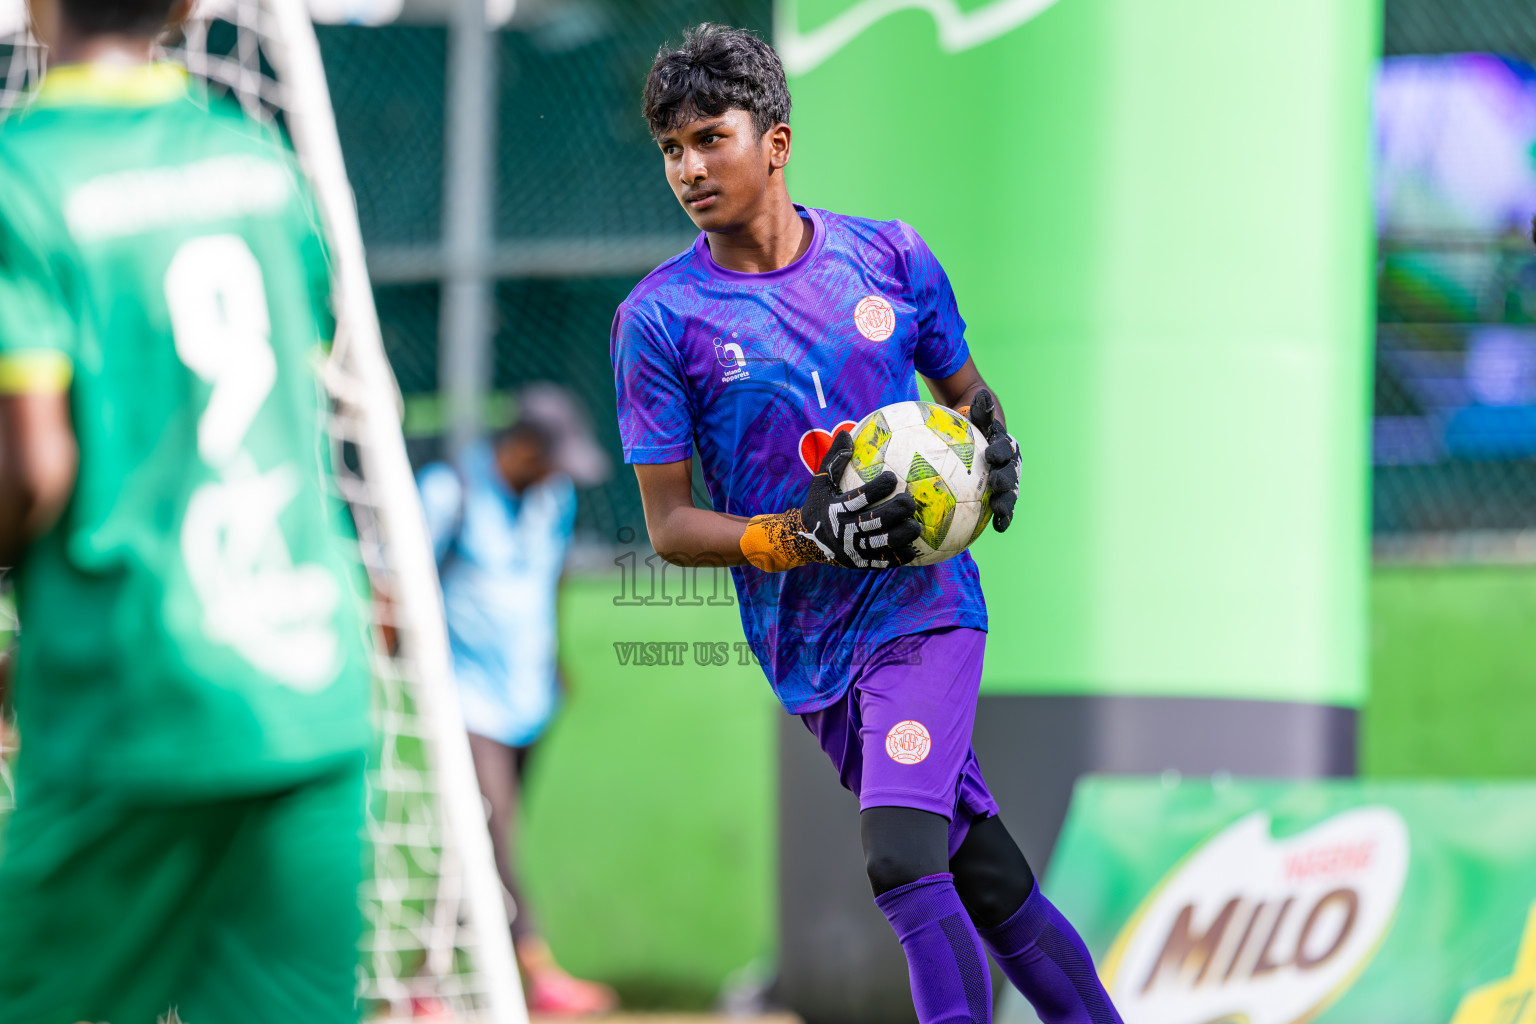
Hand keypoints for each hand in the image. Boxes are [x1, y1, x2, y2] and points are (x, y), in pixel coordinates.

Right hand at [798, 432, 920, 567]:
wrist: (803, 541)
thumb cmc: (818, 505)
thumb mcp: (819, 482)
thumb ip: (833, 459)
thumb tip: (847, 433)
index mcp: (835, 510)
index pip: (859, 498)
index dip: (877, 488)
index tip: (892, 477)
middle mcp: (843, 531)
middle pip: (874, 522)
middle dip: (896, 511)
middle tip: (910, 501)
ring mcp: (851, 549)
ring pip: (881, 543)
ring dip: (901, 535)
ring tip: (916, 526)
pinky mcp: (857, 563)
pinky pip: (881, 562)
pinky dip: (898, 557)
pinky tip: (914, 550)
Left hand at [965, 389, 1019, 531]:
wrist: (977, 439)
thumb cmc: (972, 426)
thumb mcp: (976, 416)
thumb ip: (981, 410)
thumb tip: (981, 394)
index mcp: (1005, 445)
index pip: (1005, 447)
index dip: (1000, 451)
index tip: (991, 455)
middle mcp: (1010, 464)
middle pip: (1011, 472)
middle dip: (1006, 480)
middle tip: (997, 485)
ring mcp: (1007, 481)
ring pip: (1010, 493)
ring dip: (1006, 503)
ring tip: (999, 512)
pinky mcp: (1000, 495)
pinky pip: (1002, 508)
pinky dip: (1003, 518)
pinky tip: (998, 528)